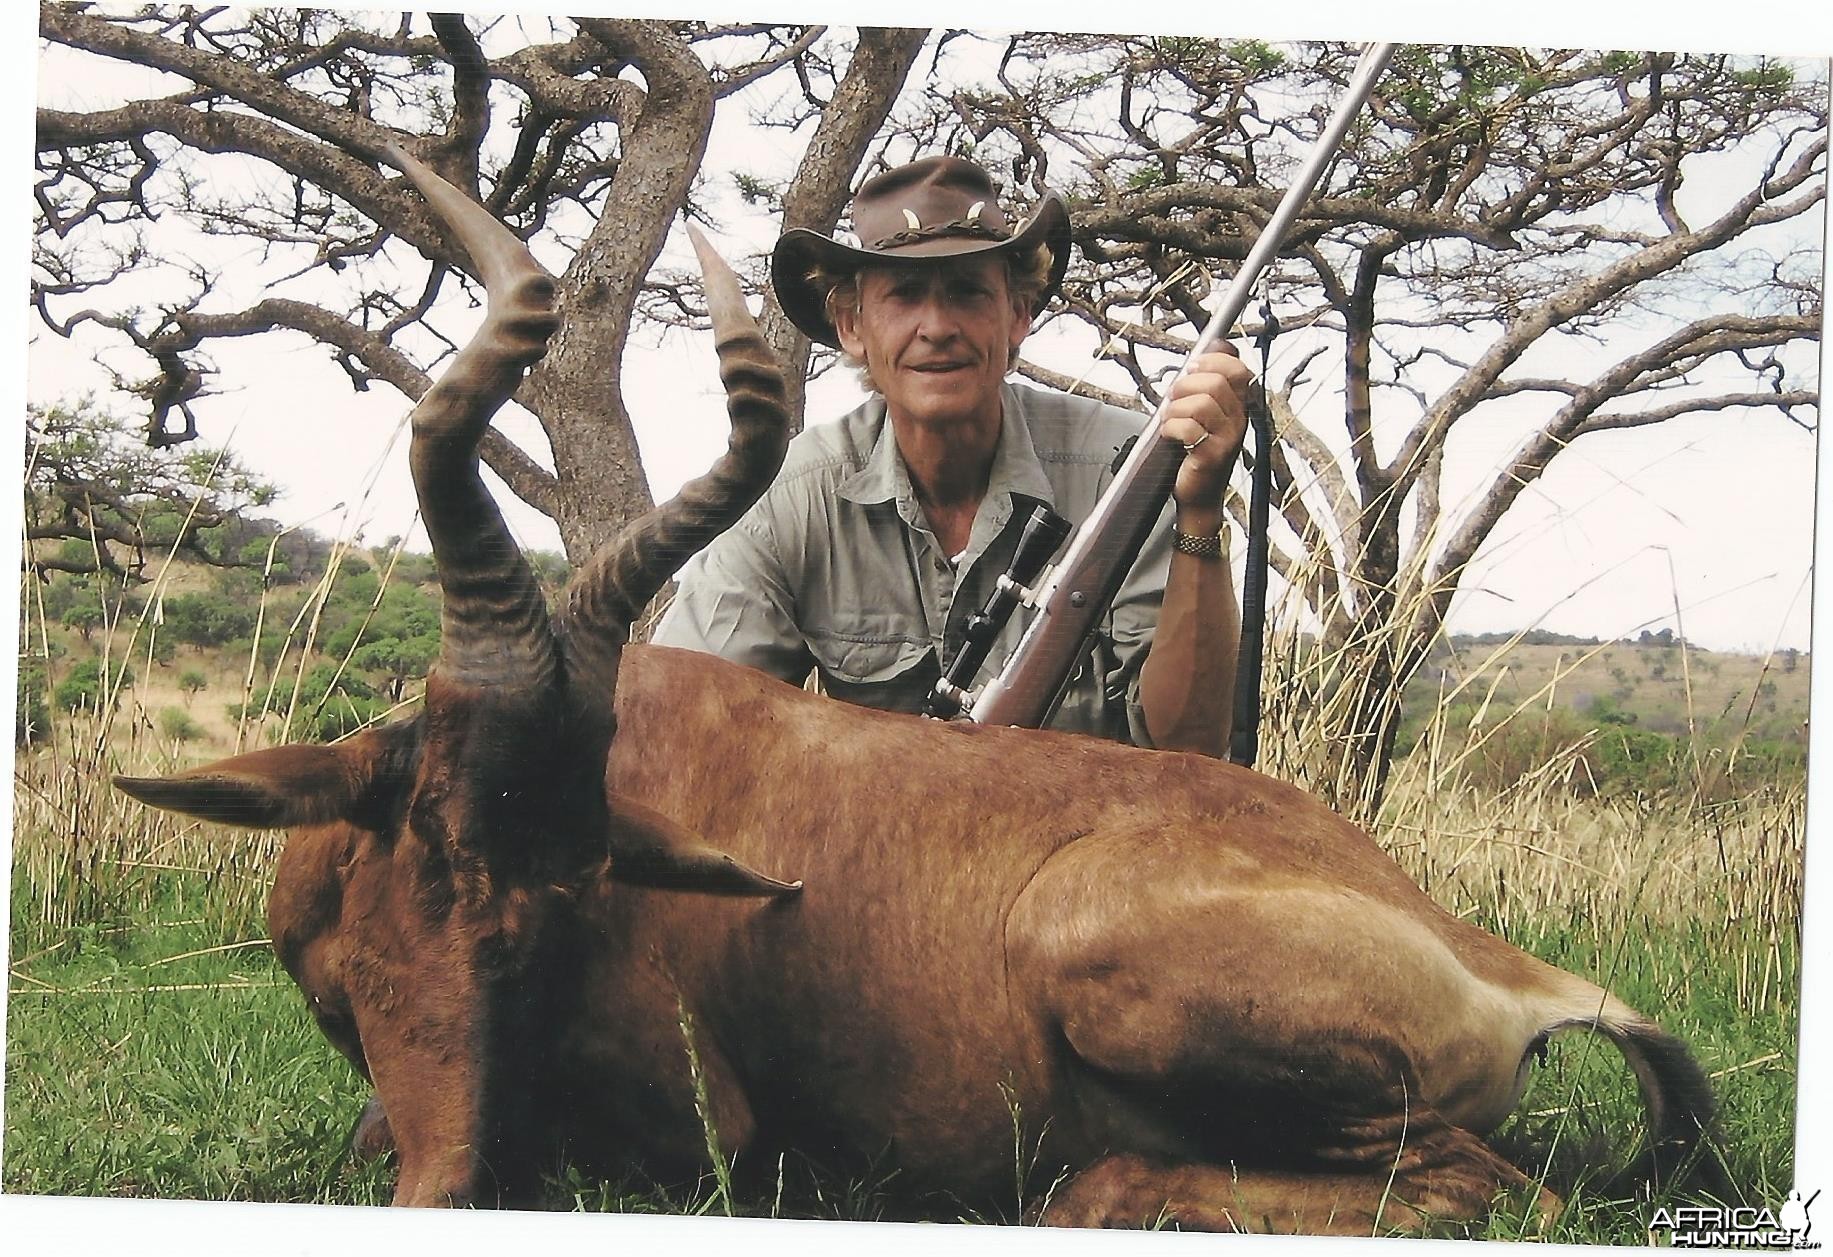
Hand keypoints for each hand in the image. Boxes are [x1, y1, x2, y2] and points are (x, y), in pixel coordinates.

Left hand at [1161, 344, 1252, 524]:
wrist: (1198, 496)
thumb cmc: (1196, 454)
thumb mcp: (1204, 417)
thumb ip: (1203, 390)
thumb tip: (1195, 360)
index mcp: (1237, 407)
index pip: (1238, 369)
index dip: (1214, 360)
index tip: (1192, 368)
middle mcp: (1237, 421)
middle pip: (1216, 382)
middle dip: (1185, 385)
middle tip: (1173, 398)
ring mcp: (1227, 439)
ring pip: (1201, 404)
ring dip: (1175, 408)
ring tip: (1169, 419)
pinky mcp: (1212, 456)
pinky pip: (1189, 429)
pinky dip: (1171, 428)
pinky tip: (1170, 436)